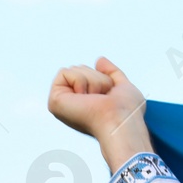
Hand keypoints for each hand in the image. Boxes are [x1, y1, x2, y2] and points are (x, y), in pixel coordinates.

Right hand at [47, 57, 151, 172]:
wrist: (122, 122)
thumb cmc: (127, 112)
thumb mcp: (125, 87)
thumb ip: (113, 73)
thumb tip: (99, 60)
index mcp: (88, 102)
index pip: (91, 73)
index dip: (105, 79)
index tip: (111, 96)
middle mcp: (74, 103)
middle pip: (82, 69)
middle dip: (98, 79)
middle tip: (103, 98)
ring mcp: (63, 102)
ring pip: (75, 69)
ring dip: (93, 82)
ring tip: (96, 100)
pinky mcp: (55, 100)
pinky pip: (65, 72)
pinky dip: (81, 81)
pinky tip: (86, 98)